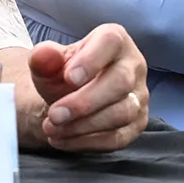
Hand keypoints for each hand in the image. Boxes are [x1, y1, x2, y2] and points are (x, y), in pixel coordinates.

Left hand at [27, 24, 149, 151]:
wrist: (70, 96)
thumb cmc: (64, 73)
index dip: (91, 60)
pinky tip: (63, 140)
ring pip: (122, 113)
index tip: (68, 78)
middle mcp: (134, 65)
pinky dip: (88, 142)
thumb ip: (44, 57)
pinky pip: (119, 137)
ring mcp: (139, 96)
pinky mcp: (137, 123)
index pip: (110, 42)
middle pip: (120, 82)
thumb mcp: (48, 62)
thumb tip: (43, 55)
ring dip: (84, 125)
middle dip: (84, 102)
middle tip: (54, 114)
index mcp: (114, 40)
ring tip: (53, 127)